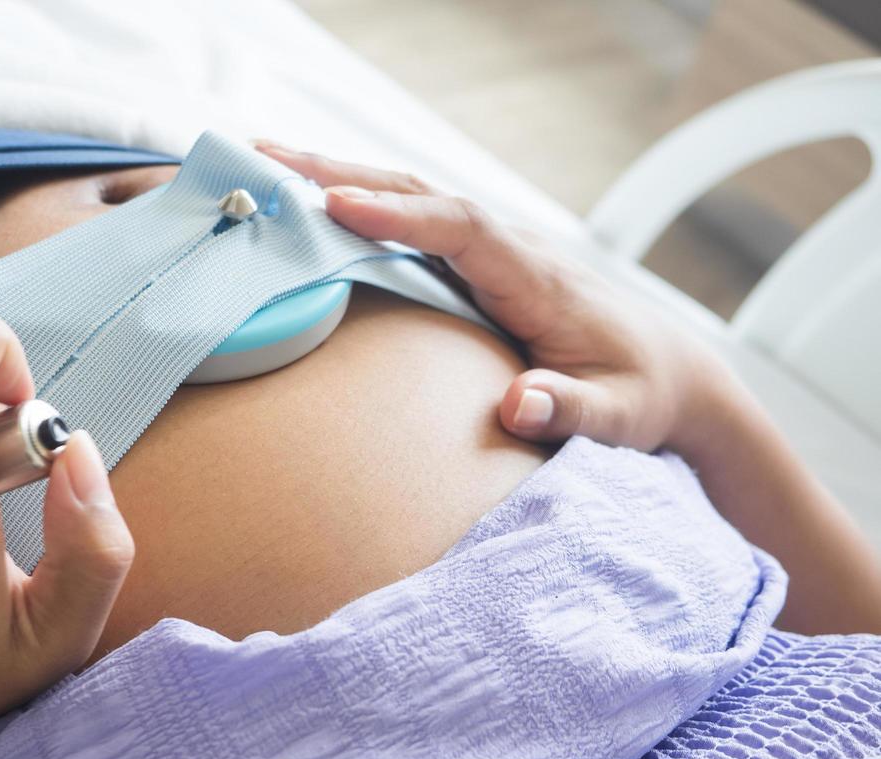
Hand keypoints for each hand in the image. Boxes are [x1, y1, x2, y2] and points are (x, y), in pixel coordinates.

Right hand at [254, 141, 734, 456]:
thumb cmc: (645, 396)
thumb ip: (574, 410)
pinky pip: (416, 225)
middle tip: (269, 158)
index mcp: (540, 278)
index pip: (465, 228)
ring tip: (272, 168)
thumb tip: (519, 405)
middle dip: (347, 172)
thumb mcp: (621, 417)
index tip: (337, 203)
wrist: (673, 374)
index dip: (401, 215)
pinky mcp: (483, 266)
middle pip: (425, 194)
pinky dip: (365, 207)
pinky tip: (320, 211)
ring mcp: (496, 254)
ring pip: (415, 200)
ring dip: (346, 179)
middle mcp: (513, 251)